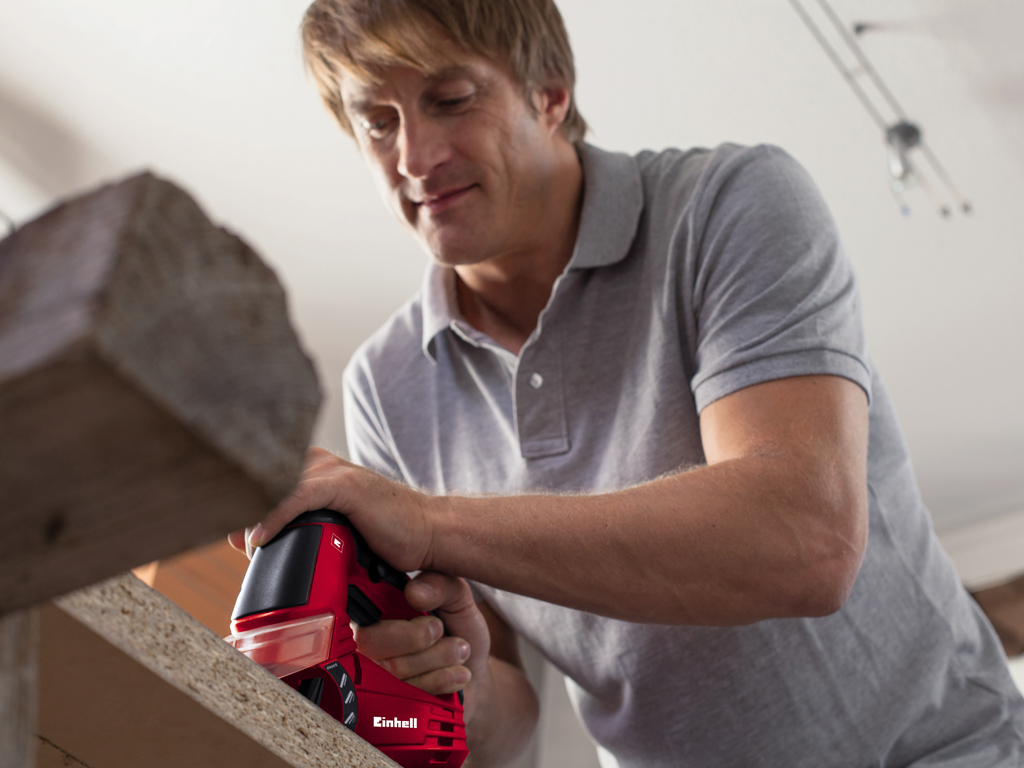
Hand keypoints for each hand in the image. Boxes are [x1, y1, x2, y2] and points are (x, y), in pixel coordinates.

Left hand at [228, 447, 436, 571]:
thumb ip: (308, 528)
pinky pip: (298, 498)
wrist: (430, 532)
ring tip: (226, 534)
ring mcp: (336, 473)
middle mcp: (324, 465)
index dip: (244, 499)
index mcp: (320, 471)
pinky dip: (274, 519)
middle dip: (238, 500)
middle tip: (213, 527)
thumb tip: (266, 546)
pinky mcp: (346, 487)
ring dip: (249, 510)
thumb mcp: (339, 528)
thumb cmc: (389, 533)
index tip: (218, 521)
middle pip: (266, 475)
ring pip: (278, 484)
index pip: (269, 476)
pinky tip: (256, 537)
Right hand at [356, 571, 491, 722]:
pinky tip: (458, 673)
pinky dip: (439, 681)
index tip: (427, 616)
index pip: (360, 609)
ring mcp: (377, 675)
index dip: (385, 612)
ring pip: (392, 670)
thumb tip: (414, 591)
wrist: (473, 670)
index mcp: (379, 608)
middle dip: (415, 638)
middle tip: (441, 630)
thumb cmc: (458, 629)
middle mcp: (369, 641)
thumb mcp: (458, 599)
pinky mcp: (390, 704)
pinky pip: (405, 695)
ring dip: (436, 658)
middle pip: (370, 642)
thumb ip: (441, 585)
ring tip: (460, 650)